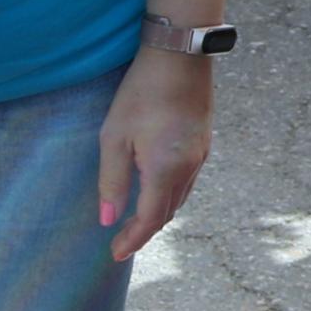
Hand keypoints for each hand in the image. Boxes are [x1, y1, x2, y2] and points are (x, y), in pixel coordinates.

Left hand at [98, 47, 214, 263]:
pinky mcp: (203, 142)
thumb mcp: (115, 137)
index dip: (131, 240)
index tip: (114, 254)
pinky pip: (188, 181)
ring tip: (136, 222)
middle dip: (144, 231)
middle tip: (121, 242)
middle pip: (167, 212)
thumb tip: (107, 219)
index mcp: (165, 170)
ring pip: (180, 198)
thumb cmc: (141, 93)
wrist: (181, 56)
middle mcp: (188, 168)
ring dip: (158, 214)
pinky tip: (157, 190)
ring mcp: (200, 155)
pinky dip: (170, 196)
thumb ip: (112, 181)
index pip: (149, 219)